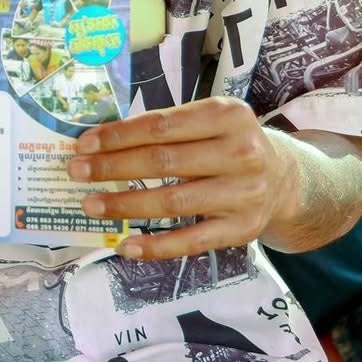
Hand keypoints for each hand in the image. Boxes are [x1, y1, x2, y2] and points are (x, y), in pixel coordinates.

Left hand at [66, 98, 296, 260]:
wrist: (284, 179)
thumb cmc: (228, 144)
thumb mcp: (208, 122)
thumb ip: (165, 127)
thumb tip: (100, 142)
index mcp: (227, 116)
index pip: (161, 126)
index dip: (117, 136)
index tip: (83, 145)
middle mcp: (241, 153)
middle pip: (163, 162)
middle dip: (112, 168)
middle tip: (76, 172)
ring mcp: (244, 194)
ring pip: (172, 202)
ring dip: (124, 205)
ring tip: (90, 205)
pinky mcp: (242, 229)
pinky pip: (191, 241)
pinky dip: (155, 246)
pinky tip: (125, 245)